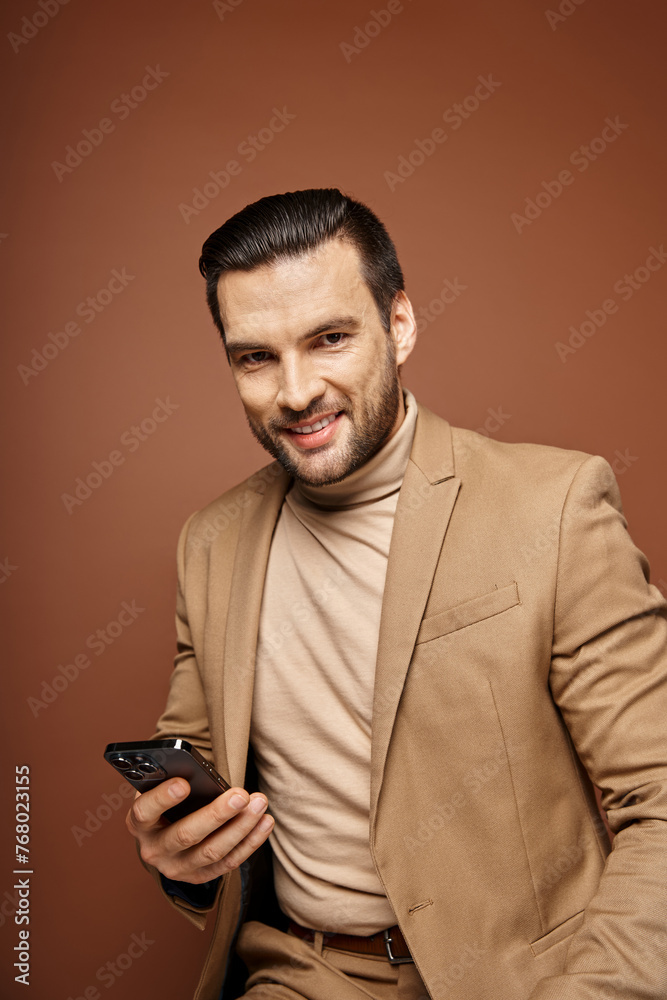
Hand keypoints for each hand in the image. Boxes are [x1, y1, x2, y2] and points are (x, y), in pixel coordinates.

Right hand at [126, 778, 273, 883]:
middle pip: (186, 835)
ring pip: (213, 851)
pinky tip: (265, 823)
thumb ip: (172, 779)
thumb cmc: (166, 802)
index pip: (145, 811)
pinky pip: (229, 862)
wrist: (164, 834)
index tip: (183, 783)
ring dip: (241, 827)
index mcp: (139, 823)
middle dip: (217, 814)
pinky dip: (250, 842)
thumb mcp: (159, 789)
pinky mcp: (199, 877)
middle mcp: (154, 850)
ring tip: (259, 804)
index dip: (163, 798)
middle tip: (241, 795)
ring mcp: (177, 868)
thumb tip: (198, 770)